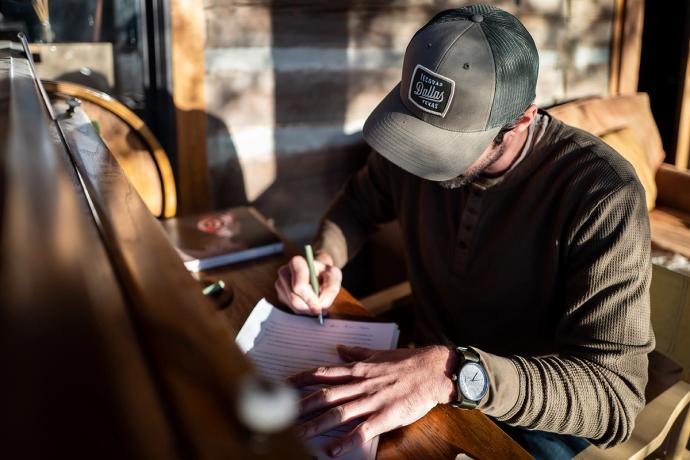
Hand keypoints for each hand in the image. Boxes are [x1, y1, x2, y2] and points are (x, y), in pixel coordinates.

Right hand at [274, 252, 341, 315]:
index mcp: (296, 263)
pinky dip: (301, 310)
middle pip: (294, 298)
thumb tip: (322, 303)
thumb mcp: (334, 275)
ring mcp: (280, 284)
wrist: (317, 271)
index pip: (299, 286)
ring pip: (292, 305)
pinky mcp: (280, 294)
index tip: (319, 306)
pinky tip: (308, 303)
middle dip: (308, 306)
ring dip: (306, 309)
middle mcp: (284, 272)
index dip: (309, 298)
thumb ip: (332, 287)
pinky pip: (290, 308)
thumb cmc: (325, 272)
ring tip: (315, 305)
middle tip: (319, 309)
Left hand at [289, 345, 456, 456]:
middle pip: (325, 395)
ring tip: (298, 435)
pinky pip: (363, 430)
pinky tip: (332, 450)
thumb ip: (356, 353)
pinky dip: (347, 440)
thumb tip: (339, 349)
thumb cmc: (406, 361)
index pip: (323, 373)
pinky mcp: (386, 416)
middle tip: (279, 413)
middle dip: (301, 405)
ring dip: (317, 424)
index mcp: (358, 370)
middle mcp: (361, 384)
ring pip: (339, 413)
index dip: (301, 379)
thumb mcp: (378, 353)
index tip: (283, 383)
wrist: (434, 370)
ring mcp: (373, 401)